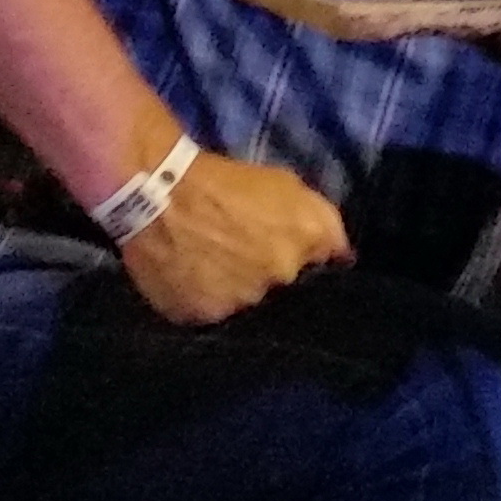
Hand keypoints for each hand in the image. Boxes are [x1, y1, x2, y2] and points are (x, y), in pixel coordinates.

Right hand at [115, 150, 349, 324]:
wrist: (157, 193)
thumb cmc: (224, 183)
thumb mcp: (285, 185)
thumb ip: (323, 222)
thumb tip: (344, 259)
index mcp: (307, 240)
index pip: (330, 270)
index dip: (315, 268)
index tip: (304, 266)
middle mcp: (281, 276)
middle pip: (287, 291)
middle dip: (275, 279)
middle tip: (248, 261)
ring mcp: (241, 302)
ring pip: (250, 306)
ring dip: (240, 293)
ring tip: (217, 272)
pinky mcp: (204, 318)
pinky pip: (214, 316)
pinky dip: (209, 303)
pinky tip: (196, 283)